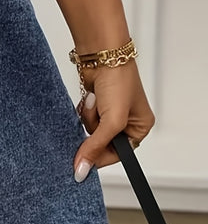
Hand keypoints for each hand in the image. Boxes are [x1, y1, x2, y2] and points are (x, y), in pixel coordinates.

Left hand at [73, 58, 155, 181]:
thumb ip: (96, 146)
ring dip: (88, 118)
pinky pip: (84, 117)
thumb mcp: (112, 120)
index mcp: (140, 127)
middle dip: (94, 131)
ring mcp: (109, 112)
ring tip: (95, 101)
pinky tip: (89, 97)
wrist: (102, 55)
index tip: (83, 163)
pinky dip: (83, 110)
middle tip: (94, 118)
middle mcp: (126, 121)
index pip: (119, 154)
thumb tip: (83, 168)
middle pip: (102, 142)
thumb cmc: (118, 80)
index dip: (100, 158)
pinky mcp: (95, 104)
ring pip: (90, 130)